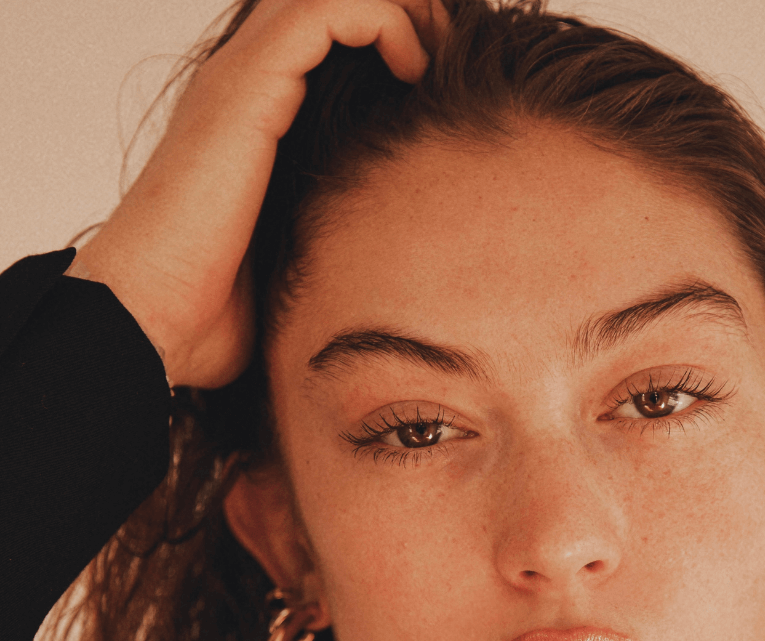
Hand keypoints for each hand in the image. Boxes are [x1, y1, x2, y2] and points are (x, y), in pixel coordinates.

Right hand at [65, 0, 448, 387]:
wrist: (152, 322)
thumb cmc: (212, 313)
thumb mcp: (294, 259)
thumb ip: (328, 234)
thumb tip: (384, 271)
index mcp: (253, 119)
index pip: (324, 36)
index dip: (390, 36)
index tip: (442, 85)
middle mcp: (243, 85)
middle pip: (327, 1)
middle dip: (401, 10)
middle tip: (450, 55)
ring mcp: (240, 81)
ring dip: (398, 7)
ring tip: (438, 53)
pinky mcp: (246, 89)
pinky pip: (324, 10)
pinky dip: (382, 19)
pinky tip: (413, 68)